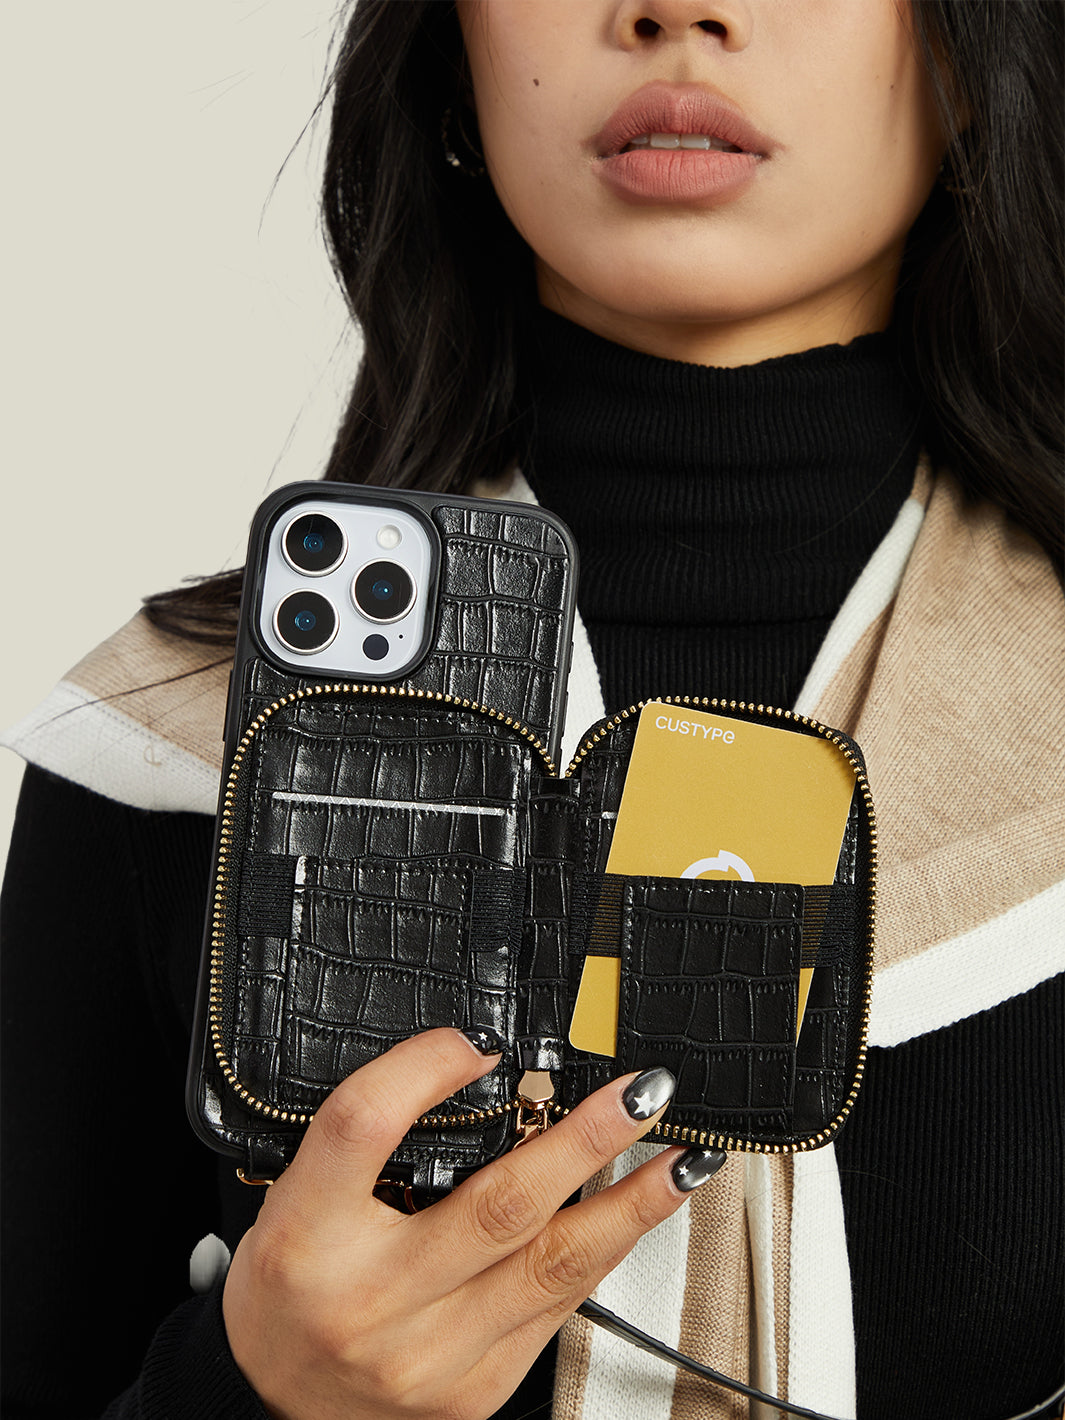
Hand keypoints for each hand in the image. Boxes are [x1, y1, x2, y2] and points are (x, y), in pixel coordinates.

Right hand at [222, 1028, 719, 1419]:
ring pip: (553, 1265)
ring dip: (630, 1203)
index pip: (363, 1128)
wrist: (275, 1406)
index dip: (425, 1071)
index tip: (483, 1045)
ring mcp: (428, 1356)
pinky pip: (557, 1309)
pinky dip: (605, 1252)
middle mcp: (369, 1300)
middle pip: (495, 1203)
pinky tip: (635, 1214)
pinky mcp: (474, 1390)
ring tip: (679, 1158)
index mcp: (305, 1235)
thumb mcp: (296, 1195)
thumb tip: (478, 1068)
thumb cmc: (291, 1287)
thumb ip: (372, 1138)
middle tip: (639, 1093)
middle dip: (584, 1140)